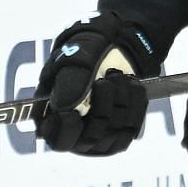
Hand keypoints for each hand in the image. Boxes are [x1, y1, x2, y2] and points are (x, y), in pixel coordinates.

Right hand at [33, 13, 158, 156]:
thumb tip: (67, 109)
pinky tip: (129, 86)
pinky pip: (132, 128)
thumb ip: (67, 84)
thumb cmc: (85, 53)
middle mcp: (75, 133)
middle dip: (102, 106)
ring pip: (114, 133)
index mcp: (52, 116)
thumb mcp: (73, 61)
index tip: (74, 114)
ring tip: (117, 76)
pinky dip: (135, 104)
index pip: (57, 139)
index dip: (66, 131)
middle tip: (104, 81)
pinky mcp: (121, 133)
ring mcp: (99, 136)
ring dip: (121, 99)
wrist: (114, 46)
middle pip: (91, 138)